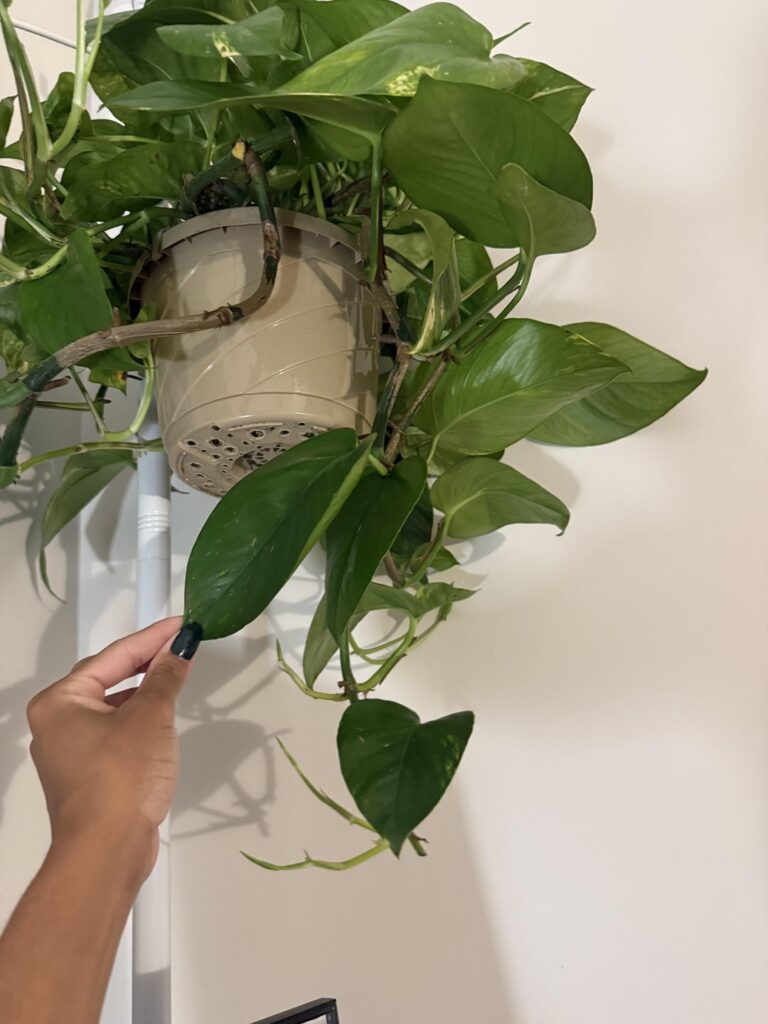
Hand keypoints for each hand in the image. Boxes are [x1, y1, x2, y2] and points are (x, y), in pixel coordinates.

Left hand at [26, 617, 198, 881]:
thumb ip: (166, 676)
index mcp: (59, 702)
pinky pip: (114, 735)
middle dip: (146, 664)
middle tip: (181, 647)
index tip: (182, 626)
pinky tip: (160, 723)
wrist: (107, 850)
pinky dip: (138, 723)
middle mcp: (55, 724)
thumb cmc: (119, 778)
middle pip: (107, 679)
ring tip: (175, 679)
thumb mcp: (151, 716)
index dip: (152, 638)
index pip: (113, 656)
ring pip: (111, 709)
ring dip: (143, 694)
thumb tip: (179, 647)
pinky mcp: (86, 777)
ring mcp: (68, 753)